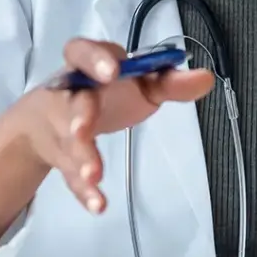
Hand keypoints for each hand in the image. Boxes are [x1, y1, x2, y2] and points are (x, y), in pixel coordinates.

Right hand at [12, 38, 214, 214]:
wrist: (51, 121)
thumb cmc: (105, 94)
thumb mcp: (138, 83)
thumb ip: (170, 82)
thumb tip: (205, 78)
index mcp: (89, 66)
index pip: (83, 52)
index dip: (95, 59)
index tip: (112, 71)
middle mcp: (70, 93)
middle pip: (72, 101)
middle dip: (79, 114)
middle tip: (83, 128)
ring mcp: (61, 126)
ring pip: (68, 140)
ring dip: (81, 156)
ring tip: (95, 174)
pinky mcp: (62, 158)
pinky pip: (70, 175)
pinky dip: (84, 190)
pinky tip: (98, 204)